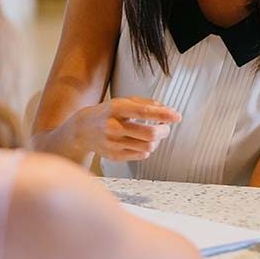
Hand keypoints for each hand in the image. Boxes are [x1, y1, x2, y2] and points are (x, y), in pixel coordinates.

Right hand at [62, 96, 180, 161]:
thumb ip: (146, 104)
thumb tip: (166, 110)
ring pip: (148, 146)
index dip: (164, 115)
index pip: (144, 112)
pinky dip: (147, 149)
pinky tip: (142, 142)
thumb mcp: (124, 102)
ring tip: (154, 135)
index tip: (177, 116)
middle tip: (166, 128)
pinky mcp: (114, 156)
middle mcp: (114, 127)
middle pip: (149, 134)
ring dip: (157, 141)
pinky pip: (141, 155)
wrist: (82, 130)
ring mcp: (113, 143)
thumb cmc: (107, 113)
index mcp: (116, 109)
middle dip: (164, 131)